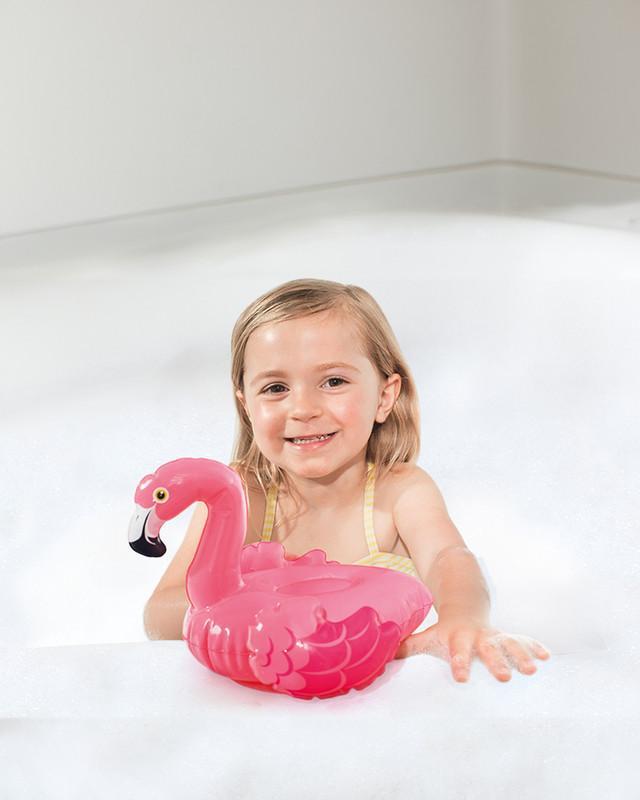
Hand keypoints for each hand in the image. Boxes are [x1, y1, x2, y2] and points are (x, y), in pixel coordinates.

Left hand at [394, 615, 550, 681]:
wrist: (464, 604)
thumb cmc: (446, 631)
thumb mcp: (428, 636)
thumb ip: (409, 646)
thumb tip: (384, 655)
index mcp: (458, 639)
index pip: (457, 654)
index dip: (459, 664)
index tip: (461, 678)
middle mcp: (479, 638)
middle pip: (487, 650)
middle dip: (496, 662)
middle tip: (503, 677)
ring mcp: (495, 636)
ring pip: (509, 645)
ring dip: (520, 656)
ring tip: (532, 670)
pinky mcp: (507, 636)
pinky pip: (523, 641)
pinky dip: (534, 647)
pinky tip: (547, 657)